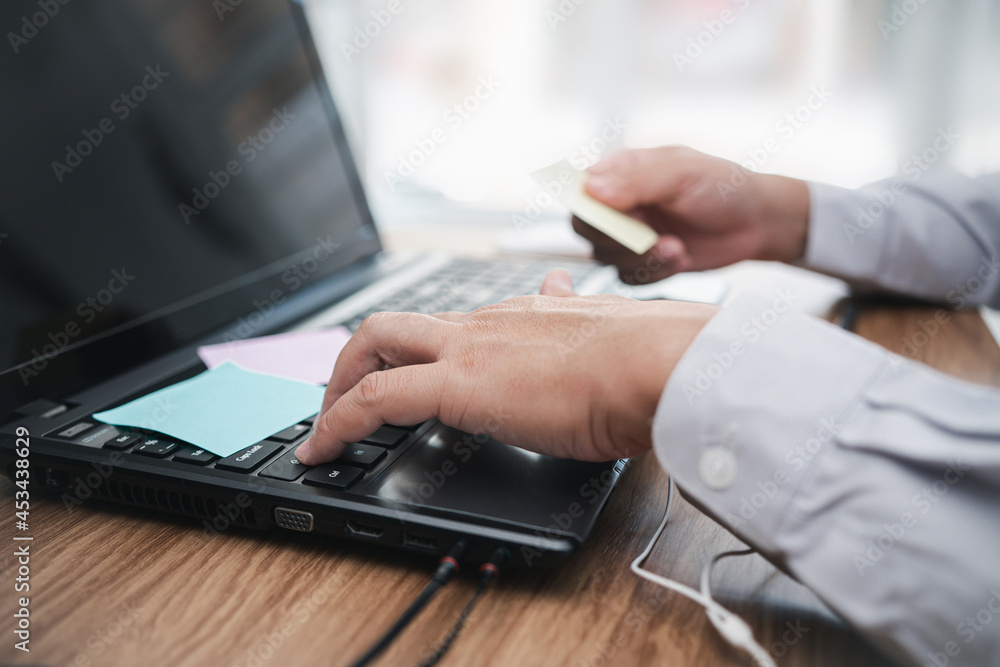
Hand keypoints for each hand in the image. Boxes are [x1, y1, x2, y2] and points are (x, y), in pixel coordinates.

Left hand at [296, 270, 718, 464]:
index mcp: (520, 317)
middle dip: (358, 358)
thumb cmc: (648, 361)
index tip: (408, 375)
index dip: (417, 352)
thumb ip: (576, 319)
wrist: (658, 364)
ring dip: (340, 385)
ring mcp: (468, 349)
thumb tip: (564, 292)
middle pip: (395, 324)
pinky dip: (339, 423)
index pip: (449, 326)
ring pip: (374, 344)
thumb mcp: (603, 337)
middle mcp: (485, 325)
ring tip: (326, 428)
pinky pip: (376, 399)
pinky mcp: (458, 385)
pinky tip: (327, 451)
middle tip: (344, 396)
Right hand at [574, 146, 809, 283]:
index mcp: (621, 171)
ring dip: (642, 259)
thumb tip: (590, 189)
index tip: (626, 219)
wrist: (758, 223)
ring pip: (606, 257)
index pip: (581, 192)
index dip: (593, 211)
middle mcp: (620, 203)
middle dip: (620, 240)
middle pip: (588, 229)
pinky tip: (681, 257)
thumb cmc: (724, 186)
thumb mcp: (682, 174)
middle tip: (654, 238)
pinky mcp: (644, 261)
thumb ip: (635, 181)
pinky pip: (628, 277)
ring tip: (677, 248)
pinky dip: (655, 273)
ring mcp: (631, 234)